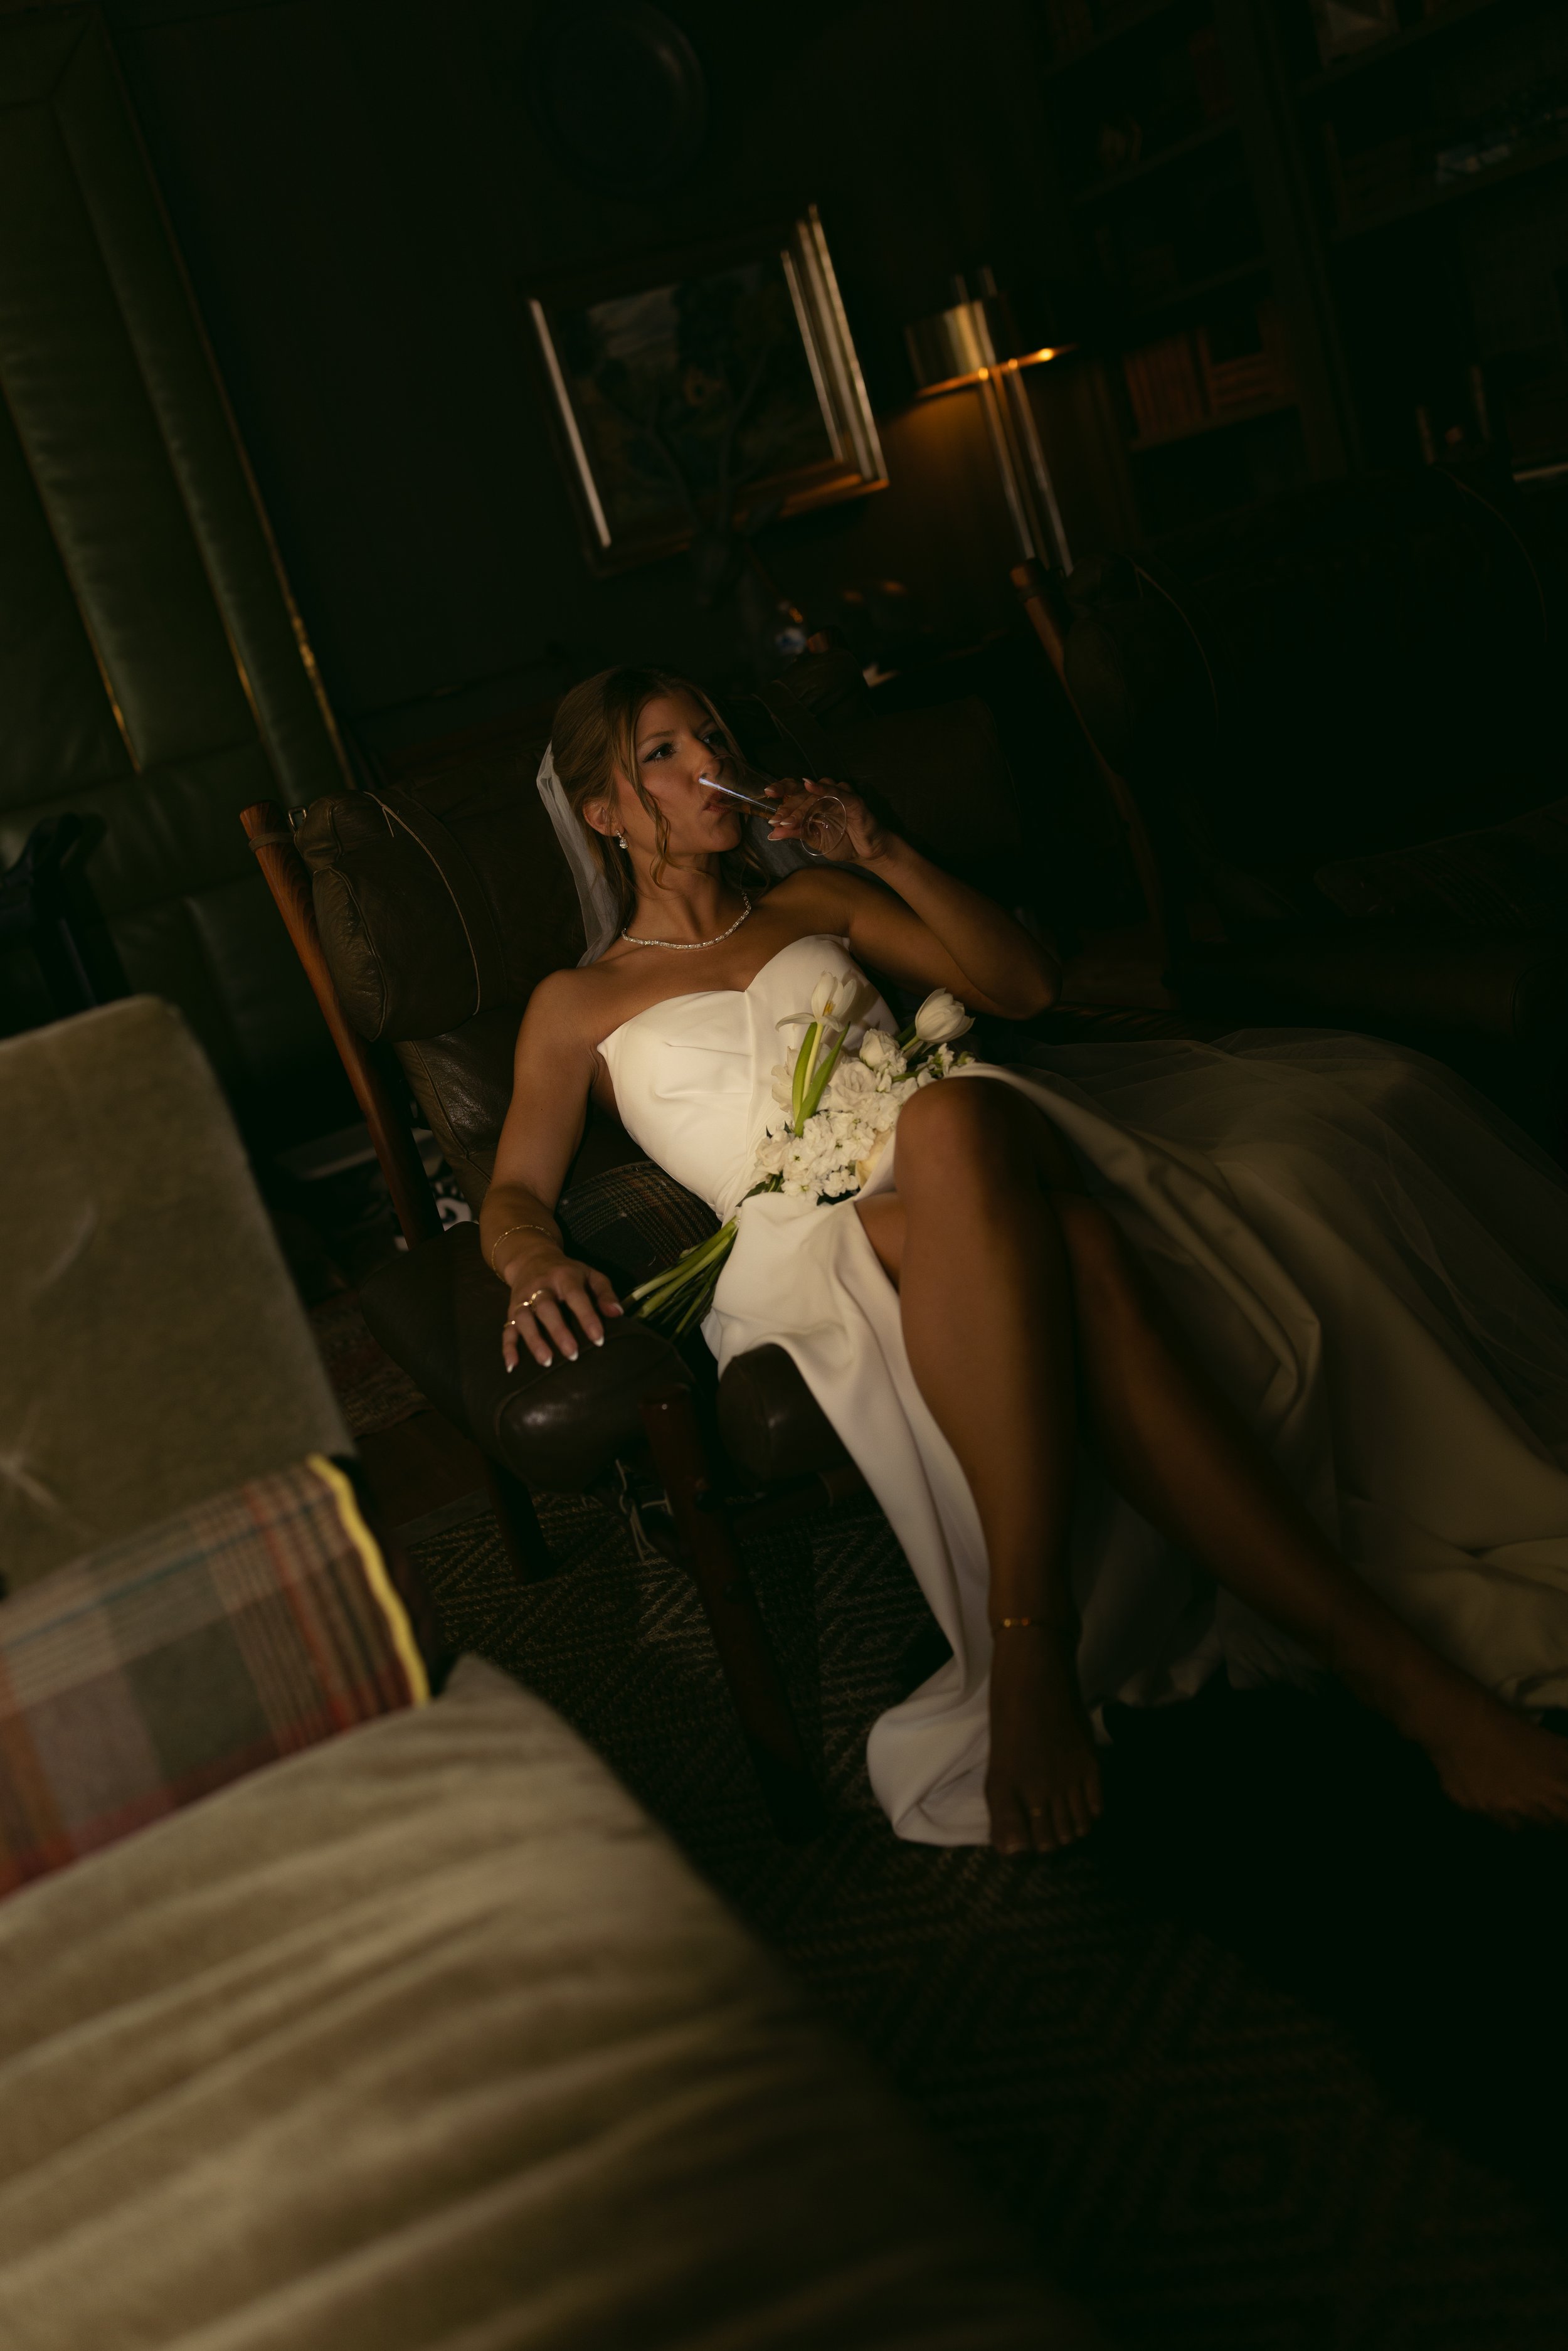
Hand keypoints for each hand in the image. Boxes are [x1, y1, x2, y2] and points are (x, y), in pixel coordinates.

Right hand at [501, 1252, 622, 1371]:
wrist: (531, 1258)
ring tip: (546, 1362)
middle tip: (573, 1354)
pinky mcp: (511, 1310)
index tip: (599, 1339)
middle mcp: (540, 1287)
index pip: (575, 1296)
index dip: (587, 1317)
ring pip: (524, 1319)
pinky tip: (513, 1366)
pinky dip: (508, 1348)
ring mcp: (522, 1299)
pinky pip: (507, 1329)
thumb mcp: (590, 1275)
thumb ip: (605, 1293)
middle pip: (546, 1308)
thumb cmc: (568, 1272)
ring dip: (534, 1340)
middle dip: (558, 1331)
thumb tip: (617, 1313)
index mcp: (564, 1277)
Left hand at [764, 774, 887, 863]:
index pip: (795, 789)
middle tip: (776, 819)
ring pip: (816, 795)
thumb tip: (772, 834)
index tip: (767, 793)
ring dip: (801, 806)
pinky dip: (823, 789)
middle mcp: (825, 794)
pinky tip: (810, 786)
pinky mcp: (853, 800)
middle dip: (788, 807)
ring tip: (789, 820)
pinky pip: (836, 792)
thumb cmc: (842, 842)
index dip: (781, 788)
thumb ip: (796, 833)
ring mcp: (839, 795)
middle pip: (802, 793)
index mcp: (814, 800)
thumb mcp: (814, 840)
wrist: (866, 853)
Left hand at [986, 1627, 1103, 1854]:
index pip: (1022, 1844)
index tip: (1027, 1835)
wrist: (1035, 1670)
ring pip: (1076, 1828)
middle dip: (1049, 1839)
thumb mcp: (997, 1760)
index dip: (1025, 1845)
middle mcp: (1038, 1790)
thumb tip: (1010, 1850)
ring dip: (1071, 1828)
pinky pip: (1097, 1806)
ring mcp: (1067, 1778)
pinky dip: (1091, 1812)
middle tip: (1047, 1825)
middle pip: (1052, 1840)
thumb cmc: (1007, 1710)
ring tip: (1066, 1816)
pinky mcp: (1090, 1764)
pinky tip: (1084, 1803)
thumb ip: (1003, 1806)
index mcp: (1008, 1789)